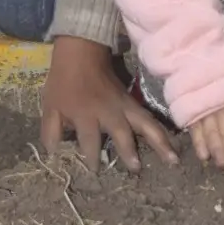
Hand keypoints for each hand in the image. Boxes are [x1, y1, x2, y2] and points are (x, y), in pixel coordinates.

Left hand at [39, 36, 176, 172]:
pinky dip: (160, 130)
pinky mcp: (132, 102)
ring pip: (144, 124)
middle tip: (137, 169)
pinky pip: (149, 117)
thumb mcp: (50, 107)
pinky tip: (172, 143)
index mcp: (86, 115)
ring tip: (173, 159)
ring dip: (159, 141)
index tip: (94, 171)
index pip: (89, 141)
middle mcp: (108, 112)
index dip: (91, 158)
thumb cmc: (63, 82)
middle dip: (128, 150)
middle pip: (121, 132)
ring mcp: (124, 106)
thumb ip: (51, 133)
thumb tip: (53, 155)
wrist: (81, 53)